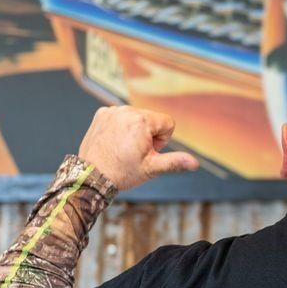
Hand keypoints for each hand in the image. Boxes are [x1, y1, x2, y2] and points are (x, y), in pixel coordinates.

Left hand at [77, 106, 198, 190]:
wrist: (92, 176)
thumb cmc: (122, 173)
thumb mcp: (152, 168)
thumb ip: (175, 162)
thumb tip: (195, 163)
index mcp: (142, 121)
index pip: (168, 123)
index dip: (163, 140)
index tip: (149, 152)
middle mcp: (127, 111)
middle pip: (152, 119)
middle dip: (149, 135)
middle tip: (135, 152)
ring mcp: (112, 111)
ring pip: (137, 117)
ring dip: (135, 131)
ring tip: (124, 148)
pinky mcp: (101, 114)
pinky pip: (120, 116)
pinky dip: (121, 127)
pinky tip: (114, 142)